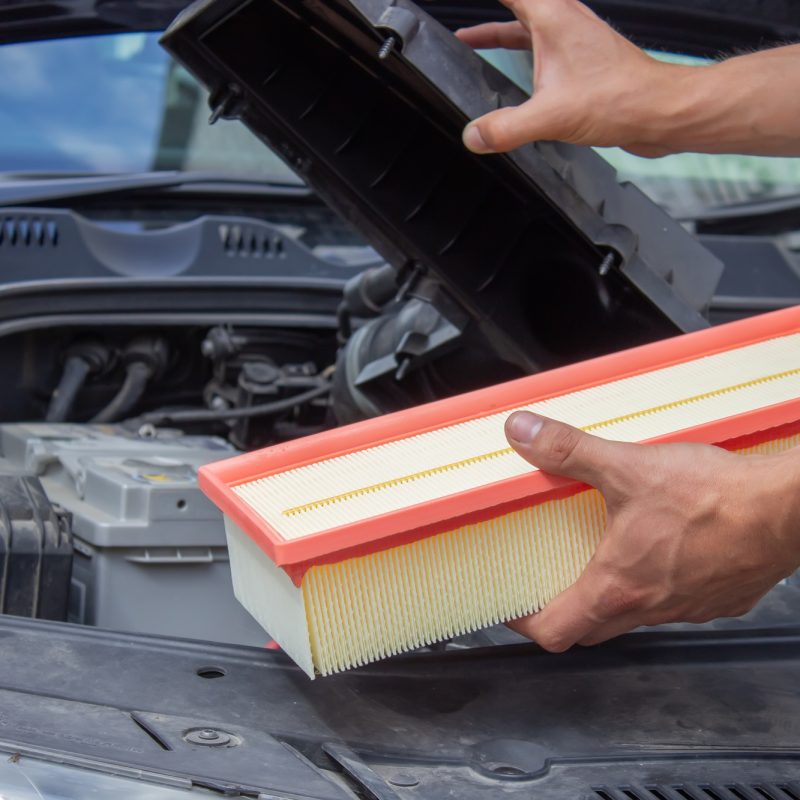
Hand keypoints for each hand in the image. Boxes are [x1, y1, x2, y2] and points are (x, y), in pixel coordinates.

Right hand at [457, 0, 678, 155]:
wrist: (659, 111)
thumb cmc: (618, 99)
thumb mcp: (551, 117)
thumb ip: (507, 127)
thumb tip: (473, 136)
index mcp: (552, 18)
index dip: (486, 1)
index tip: (456, 8)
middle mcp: (564, 20)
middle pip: (518, 5)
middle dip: (491, 11)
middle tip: (463, 30)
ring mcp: (575, 39)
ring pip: (529, 24)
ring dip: (502, 30)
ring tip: (472, 40)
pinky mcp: (583, 60)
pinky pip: (543, 46)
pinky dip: (522, 50)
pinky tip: (516, 73)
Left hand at [504, 410, 799, 651]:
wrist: (789, 509)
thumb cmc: (716, 499)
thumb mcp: (626, 466)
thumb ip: (568, 451)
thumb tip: (523, 433)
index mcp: (618, 585)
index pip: (555, 631)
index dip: (524, 621)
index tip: (511, 604)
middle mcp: (652, 608)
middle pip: (591, 629)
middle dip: (563, 610)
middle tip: (547, 581)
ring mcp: (689, 609)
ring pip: (634, 617)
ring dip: (610, 596)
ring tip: (599, 557)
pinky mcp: (720, 599)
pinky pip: (676, 604)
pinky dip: (655, 586)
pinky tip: (660, 551)